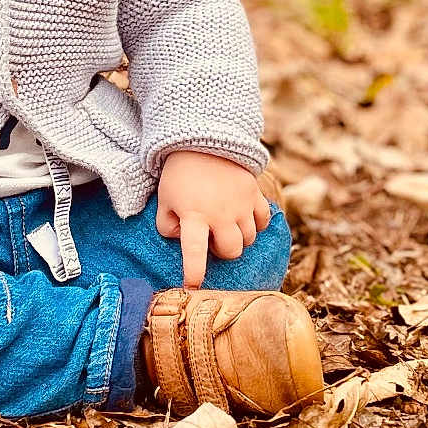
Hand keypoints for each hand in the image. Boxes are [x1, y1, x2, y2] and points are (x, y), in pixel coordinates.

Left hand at [156, 151, 272, 288]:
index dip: (194, 272)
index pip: (194, 252)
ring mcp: (241, 203)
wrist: (201, 140)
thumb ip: (167, 226)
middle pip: (231, 251)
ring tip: (224, 225)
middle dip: (222, 252)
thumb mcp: (164, 200)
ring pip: (248, 239)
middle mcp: (220, 213)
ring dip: (237, 238)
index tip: (192, 287)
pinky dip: (255, 224)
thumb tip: (181, 240)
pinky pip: (263, 221)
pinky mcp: (254, 193)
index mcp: (194, 215)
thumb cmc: (179, 175)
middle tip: (210, 238)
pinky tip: (243, 218)